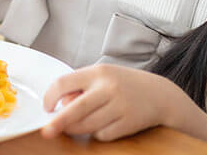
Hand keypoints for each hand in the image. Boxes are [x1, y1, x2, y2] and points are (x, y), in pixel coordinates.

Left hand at [42, 64, 173, 140]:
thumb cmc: (123, 84)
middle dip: (58, 121)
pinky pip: (103, 134)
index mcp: (97, 72)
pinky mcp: (129, 123)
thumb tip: (60, 105)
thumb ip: (80, 86)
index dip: (50, 96)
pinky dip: (97, 133)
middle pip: (76, 108)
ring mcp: (120, 106)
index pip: (64, 82)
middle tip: (46, 131)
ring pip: (88, 125)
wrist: (160, 94)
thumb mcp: (102, 76)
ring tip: (74, 126)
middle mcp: (108, 87)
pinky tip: (102, 125)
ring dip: (76, 129)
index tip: (46, 107)